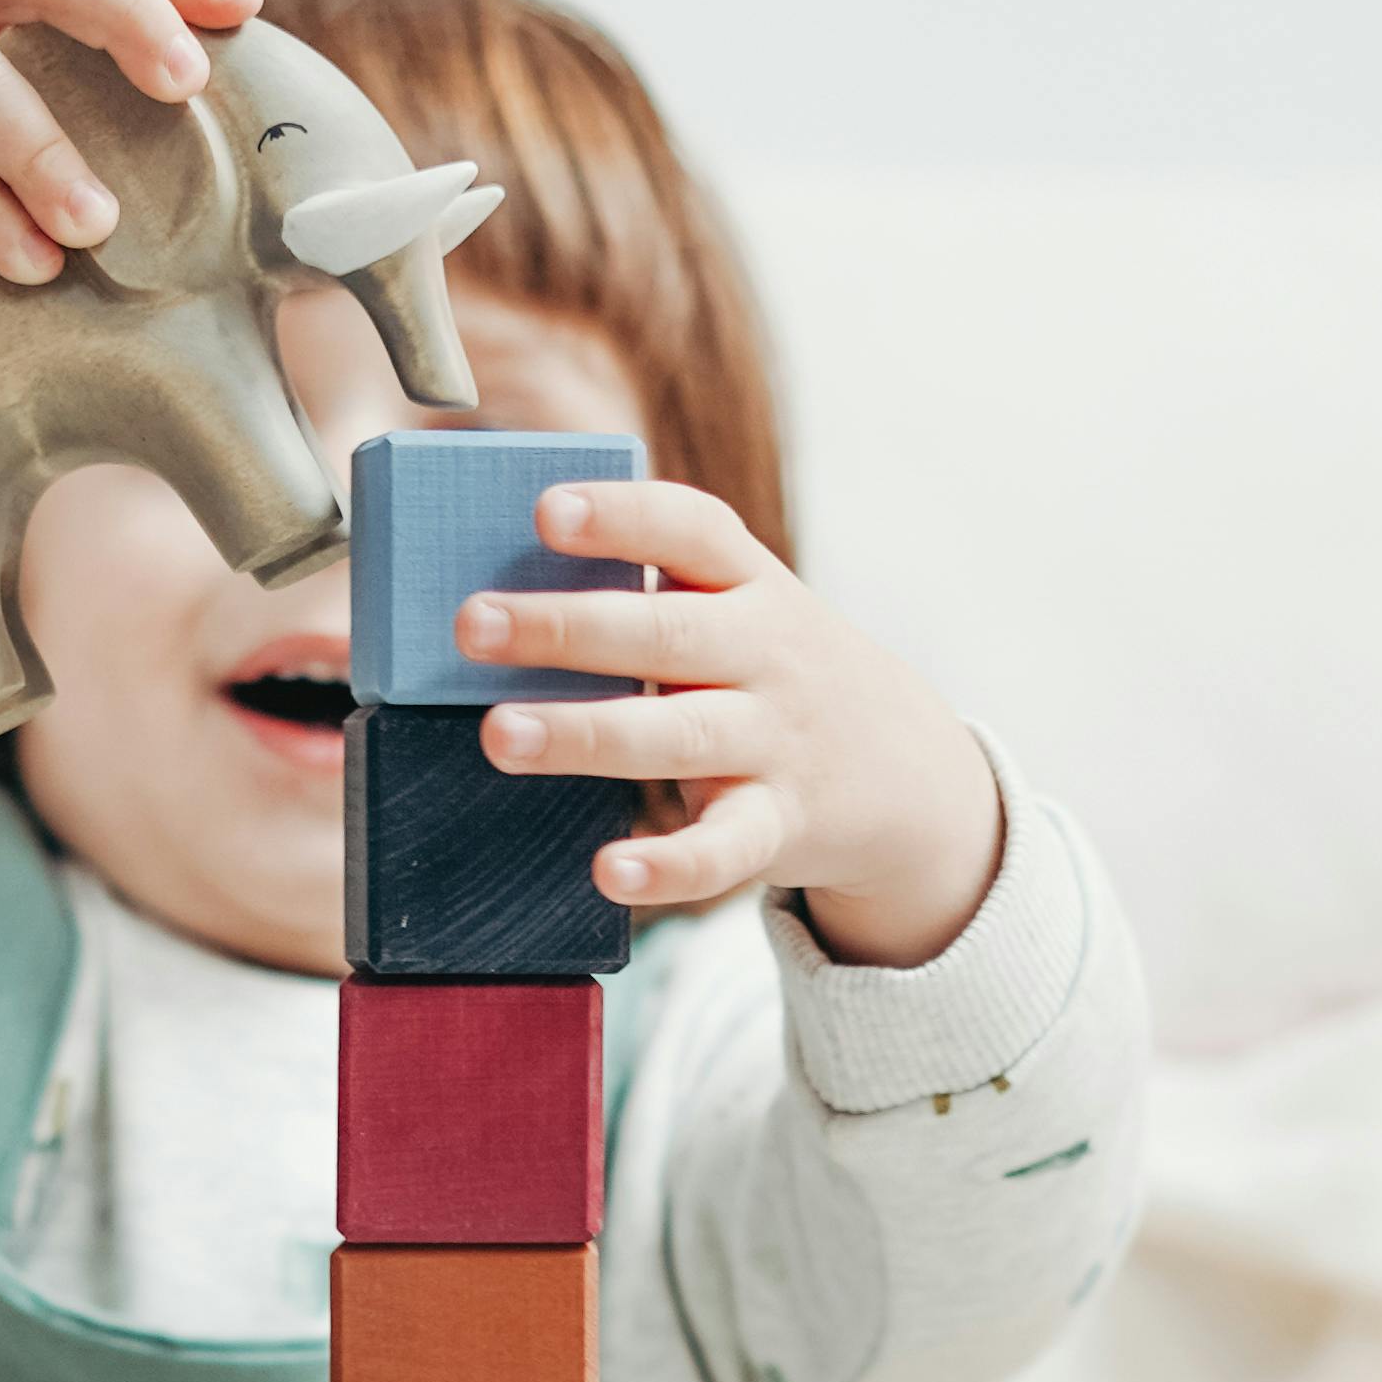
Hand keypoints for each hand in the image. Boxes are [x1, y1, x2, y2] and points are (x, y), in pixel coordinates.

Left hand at [462, 486, 1004, 969]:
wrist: (909, 770)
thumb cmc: (775, 676)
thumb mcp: (742, 613)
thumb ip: (648, 600)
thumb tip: (495, 596)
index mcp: (750, 584)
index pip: (693, 528)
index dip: (623, 517)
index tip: (546, 510)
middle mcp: (767, 655)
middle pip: (667, 633)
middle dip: (567, 626)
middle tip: (471, 624)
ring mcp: (775, 742)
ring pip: (679, 735)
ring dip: (586, 734)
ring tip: (500, 736)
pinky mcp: (780, 826)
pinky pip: (726, 848)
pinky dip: (671, 864)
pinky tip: (610, 871)